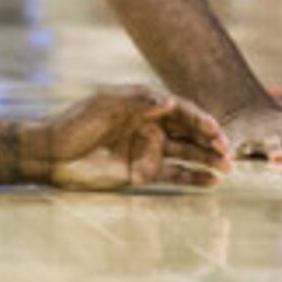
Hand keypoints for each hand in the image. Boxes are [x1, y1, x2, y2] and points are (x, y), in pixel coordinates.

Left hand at [38, 87, 227, 189]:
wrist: (52, 155)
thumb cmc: (75, 123)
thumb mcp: (103, 104)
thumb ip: (136, 100)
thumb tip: (169, 101)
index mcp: (143, 105)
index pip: (180, 110)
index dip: (200, 119)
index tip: (216, 130)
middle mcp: (151, 126)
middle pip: (189, 132)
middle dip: (211, 140)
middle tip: (229, 151)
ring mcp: (148, 150)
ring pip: (187, 153)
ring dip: (208, 159)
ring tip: (229, 168)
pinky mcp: (143, 173)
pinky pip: (175, 174)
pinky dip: (193, 177)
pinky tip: (211, 181)